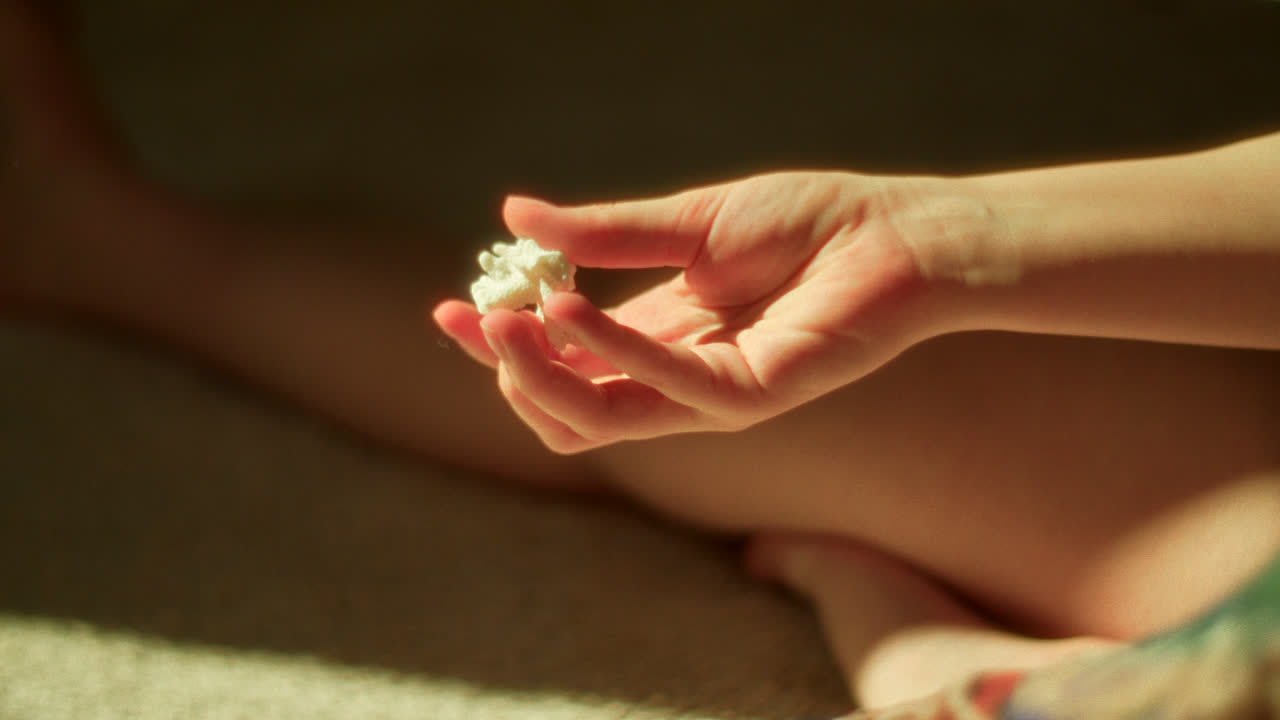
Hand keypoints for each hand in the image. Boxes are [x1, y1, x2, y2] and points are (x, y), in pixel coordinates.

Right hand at [434, 172, 950, 452]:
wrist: (896, 232)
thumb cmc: (806, 223)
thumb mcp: (686, 221)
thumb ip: (601, 231)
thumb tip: (512, 214)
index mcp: (652, 339)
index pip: (559, 365)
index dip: (499, 345)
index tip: (447, 308)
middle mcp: (672, 379)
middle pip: (566, 408)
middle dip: (508, 370)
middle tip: (476, 316)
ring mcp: (709, 398)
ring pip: (598, 420)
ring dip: (540, 375)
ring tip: (506, 319)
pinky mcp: (750, 397)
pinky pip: (661, 390)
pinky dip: (607, 350)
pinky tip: (567, 307)